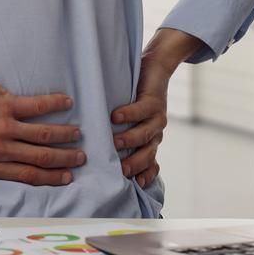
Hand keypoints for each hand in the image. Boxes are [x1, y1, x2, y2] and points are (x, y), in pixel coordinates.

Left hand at [0, 52, 84, 203]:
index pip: (25, 175)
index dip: (48, 178)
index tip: (64, 178)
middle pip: (40, 158)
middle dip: (63, 160)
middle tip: (79, 159)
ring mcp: (3, 126)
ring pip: (43, 135)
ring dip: (64, 136)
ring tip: (78, 135)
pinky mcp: (4, 103)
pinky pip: (36, 105)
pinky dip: (54, 104)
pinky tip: (67, 102)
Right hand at [112, 28, 202, 186]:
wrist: (156, 69)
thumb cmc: (137, 97)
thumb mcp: (132, 121)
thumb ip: (120, 136)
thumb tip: (96, 152)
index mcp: (150, 141)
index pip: (150, 164)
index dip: (144, 175)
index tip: (133, 185)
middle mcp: (155, 133)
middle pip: (148, 154)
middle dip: (135, 163)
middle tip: (119, 170)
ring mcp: (157, 117)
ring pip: (145, 134)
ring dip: (130, 139)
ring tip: (115, 142)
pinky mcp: (153, 101)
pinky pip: (141, 110)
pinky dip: (129, 114)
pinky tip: (115, 116)